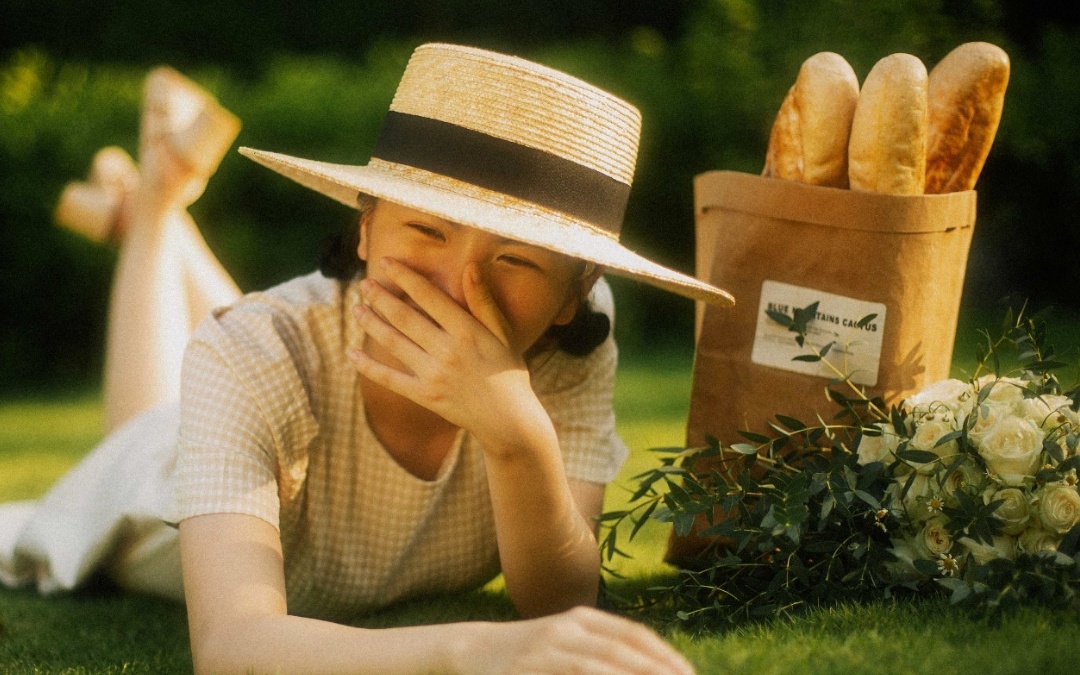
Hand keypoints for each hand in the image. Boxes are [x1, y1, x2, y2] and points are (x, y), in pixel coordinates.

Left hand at [349, 257, 543, 443]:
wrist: (509, 419)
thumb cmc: (508, 371)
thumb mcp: (503, 333)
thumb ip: (483, 301)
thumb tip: (470, 266)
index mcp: (467, 331)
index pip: (429, 296)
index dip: (405, 277)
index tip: (386, 262)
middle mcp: (447, 351)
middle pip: (404, 318)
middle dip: (381, 298)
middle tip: (364, 284)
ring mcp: (433, 375)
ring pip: (394, 343)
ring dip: (371, 324)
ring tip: (357, 308)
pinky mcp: (424, 396)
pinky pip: (390, 379)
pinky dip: (369, 367)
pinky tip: (351, 354)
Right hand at [454, 606, 695, 674]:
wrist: (472, 649)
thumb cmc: (529, 654)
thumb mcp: (566, 644)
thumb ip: (600, 652)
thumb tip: (647, 666)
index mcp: (583, 618)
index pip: (633, 634)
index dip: (663, 654)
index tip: (689, 673)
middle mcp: (568, 627)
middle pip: (622, 650)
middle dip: (656, 670)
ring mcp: (547, 647)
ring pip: (599, 666)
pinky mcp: (529, 667)